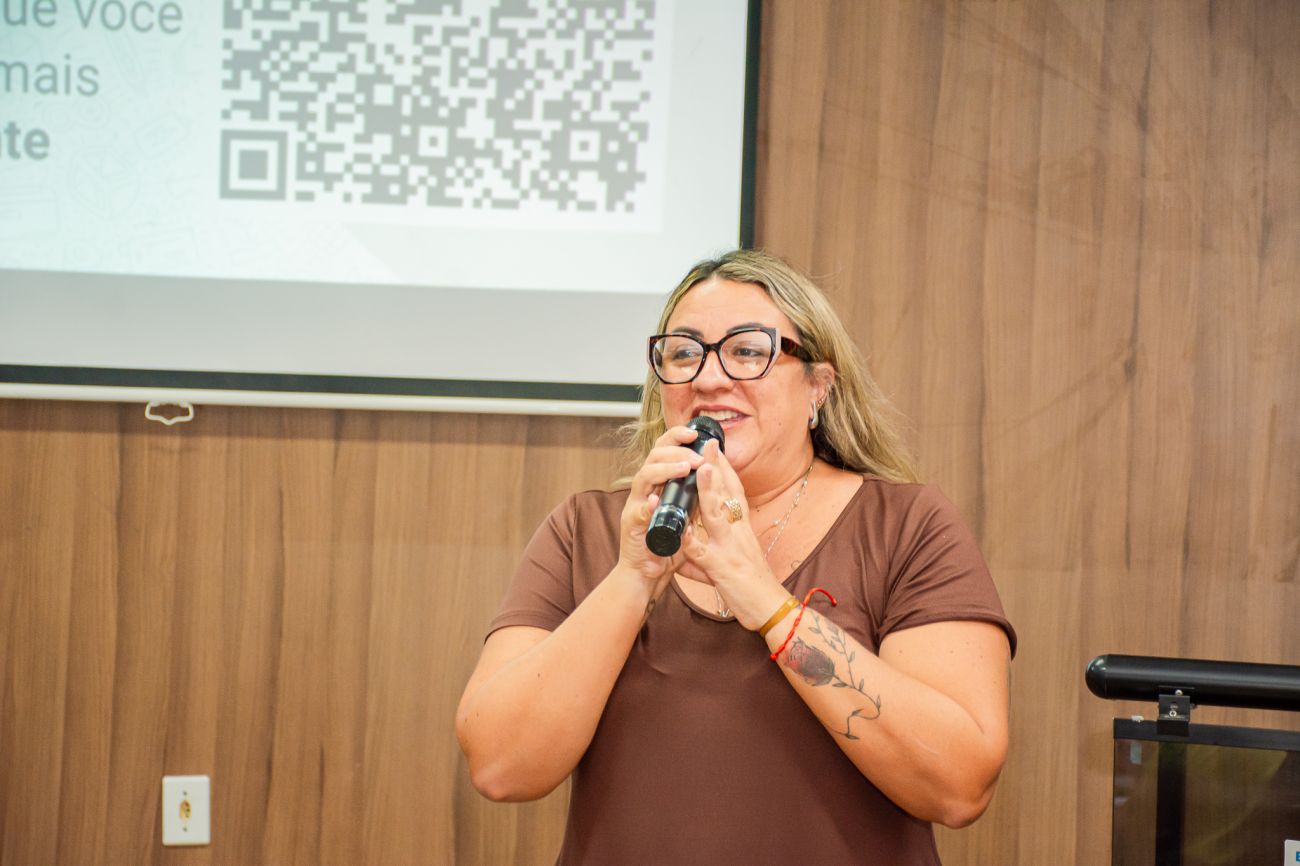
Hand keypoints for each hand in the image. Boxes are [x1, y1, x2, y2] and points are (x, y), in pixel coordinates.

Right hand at [617, 426, 705, 597]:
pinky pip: (638, 513)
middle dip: (676, 451)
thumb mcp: (686, 514)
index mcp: (658, 484)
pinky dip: (646, 506)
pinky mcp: (631, 527)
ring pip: (644, 477)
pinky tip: (654, 501)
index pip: (664, 450)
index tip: (696, 433)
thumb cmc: (667, 544)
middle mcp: (644, 490)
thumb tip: (713, 473)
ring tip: (685, 469)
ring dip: (664, 470)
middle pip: (653, 456)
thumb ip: (693, 496)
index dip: (677, 437)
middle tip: (697, 456)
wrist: (646, 573)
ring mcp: (635, 506)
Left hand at [681, 440, 787, 628]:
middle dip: (717, 467)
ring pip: (717, 515)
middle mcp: (738, 533)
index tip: (715, 447)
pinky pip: (703, 553)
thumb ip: (708, 548)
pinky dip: (692, 541)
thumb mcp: (733, 559)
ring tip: (700, 469)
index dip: (725, 468)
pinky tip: (681, 530)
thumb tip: (688, 541)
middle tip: (708, 443)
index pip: (734, 492)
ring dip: (708, 492)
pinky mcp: (722, 569)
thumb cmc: (751, 585)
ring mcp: (730, 549)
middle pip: (728, 494)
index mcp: (741, 528)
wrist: (771, 609)